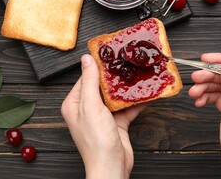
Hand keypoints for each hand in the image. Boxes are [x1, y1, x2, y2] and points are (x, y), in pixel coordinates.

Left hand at [61, 54, 145, 178]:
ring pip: (116, 96)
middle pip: (103, 86)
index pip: (86, 78)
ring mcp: (103, 116)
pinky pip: (127, 108)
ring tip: (138, 75)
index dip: (98, 67)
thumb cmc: (96, 141)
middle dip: (116, 77)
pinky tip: (145, 93)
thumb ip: (90, 82)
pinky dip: (136, 102)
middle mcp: (87, 109)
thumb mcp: (91, 106)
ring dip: (127, 88)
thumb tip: (86, 59)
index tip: (111, 55)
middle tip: (128, 63)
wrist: (112, 166)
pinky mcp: (116, 123)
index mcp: (75, 104)